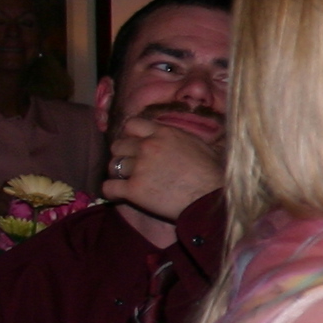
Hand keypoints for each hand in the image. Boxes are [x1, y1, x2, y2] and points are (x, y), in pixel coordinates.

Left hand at [102, 114, 222, 223]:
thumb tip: (186, 140)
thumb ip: (184, 140)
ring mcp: (139, 168)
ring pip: (112, 165)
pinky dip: (111, 192)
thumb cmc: (214, 174)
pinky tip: (118, 195)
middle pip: (118, 145)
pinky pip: (108, 187)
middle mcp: (148, 147)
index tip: (136, 145)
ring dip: (118, 173)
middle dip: (123, 155)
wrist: (210, 198)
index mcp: (164, 133)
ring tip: (127, 181)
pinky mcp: (133, 189)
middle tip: (132, 165)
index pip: (132, 124)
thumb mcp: (203, 146)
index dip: (131, 135)